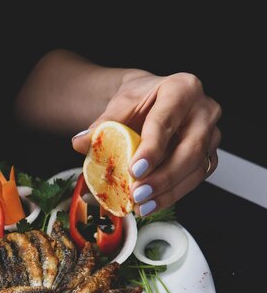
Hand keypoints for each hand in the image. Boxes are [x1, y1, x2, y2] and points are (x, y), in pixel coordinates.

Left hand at [72, 70, 221, 215]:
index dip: (151, 149)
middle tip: (137, 194)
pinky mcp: (211, 154)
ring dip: (168, 191)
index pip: (166, 122)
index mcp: (182, 88)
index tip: (134, 170)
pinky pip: (196, 178)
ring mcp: (212, 133)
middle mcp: (204, 109)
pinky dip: (174, 194)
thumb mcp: (119, 105)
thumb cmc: (139, 100)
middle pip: (190, 149)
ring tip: (142, 205)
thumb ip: (102, 124)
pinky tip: (153, 203)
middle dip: (162, 177)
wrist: (153, 99)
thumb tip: (80, 142)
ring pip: (196, 168)